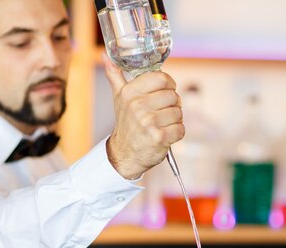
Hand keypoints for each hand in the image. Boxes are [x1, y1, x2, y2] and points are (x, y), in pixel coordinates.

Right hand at [103, 55, 184, 179]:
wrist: (125, 154)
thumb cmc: (126, 124)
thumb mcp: (119, 98)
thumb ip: (115, 76)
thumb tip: (105, 56)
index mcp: (130, 93)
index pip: (161, 78)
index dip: (168, 84)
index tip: (165, 92)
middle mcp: (138, 106)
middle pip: (173, 95)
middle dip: (172, 105)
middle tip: (162, 113)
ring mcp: (149, 122)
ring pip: (179, 112)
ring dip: (175, 120)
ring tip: (162, 124)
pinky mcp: (159, 137)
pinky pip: (180, 128)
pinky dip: (177, 133)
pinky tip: (166, 135)